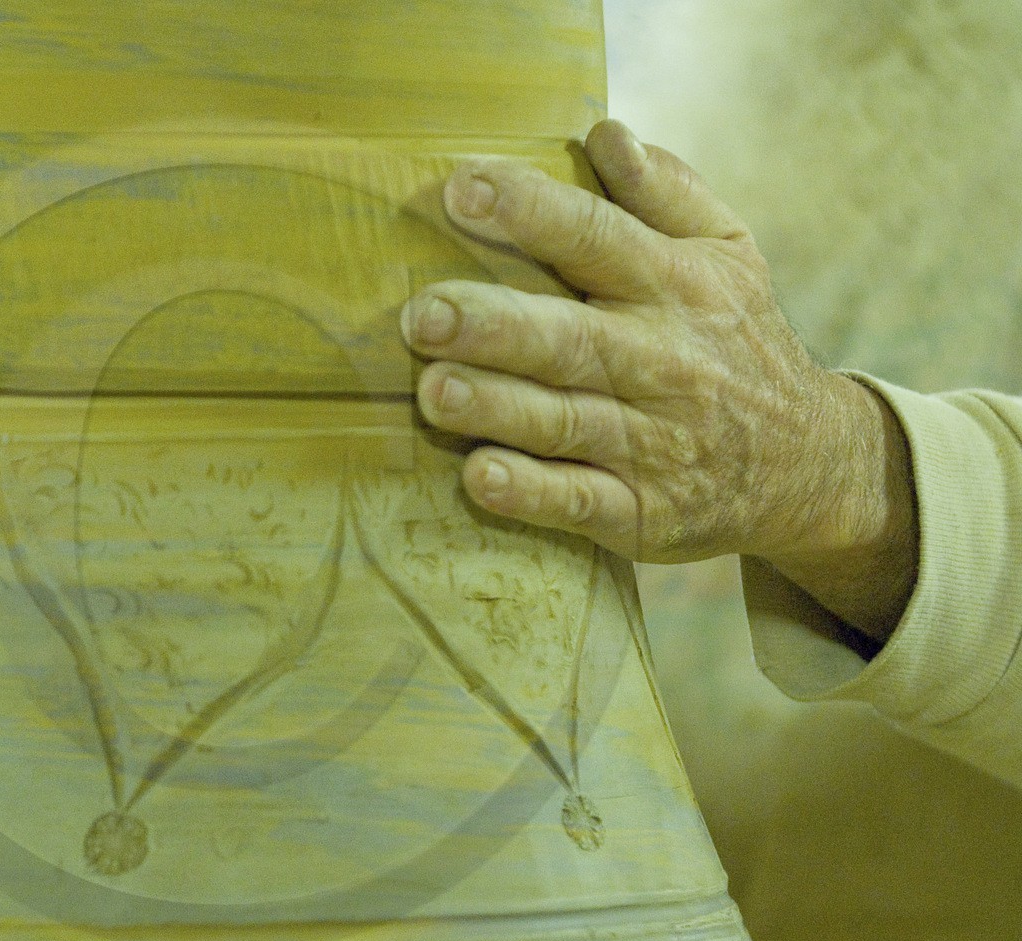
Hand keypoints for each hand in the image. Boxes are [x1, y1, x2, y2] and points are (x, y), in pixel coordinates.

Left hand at [402, 119, 915, 639]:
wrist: (809, 464)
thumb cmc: (738, 340)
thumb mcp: (729, 253)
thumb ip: (667, 193)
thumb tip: (606, 134)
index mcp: (674, 286)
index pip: (596, 237)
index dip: (530, 212)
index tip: (462, 188)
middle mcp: (660, 363)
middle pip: (568, 339)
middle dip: (493, 326)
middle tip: (423, 313)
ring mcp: (649, 444)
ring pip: (563, 422)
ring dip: (497, 408)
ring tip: (434, 390)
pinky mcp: (639, 512)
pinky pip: (579, 502)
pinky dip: (531, 494)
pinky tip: (479, 478)